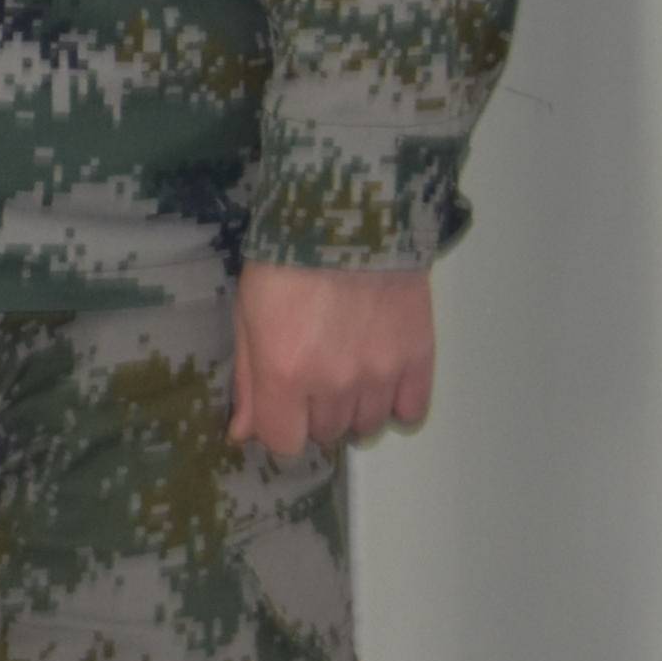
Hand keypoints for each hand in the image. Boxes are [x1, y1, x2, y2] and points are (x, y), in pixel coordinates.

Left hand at [228, 260, 436, 459]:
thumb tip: (243, 434)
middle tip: (315, 370)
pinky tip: (382, 376)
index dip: (281, 427)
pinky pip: (410, 411)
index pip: (286, 444)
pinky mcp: (418, 358)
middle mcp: (335, 385)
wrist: (348, 216)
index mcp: (285, 374)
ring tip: (349, 368)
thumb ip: (248, 380)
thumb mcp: (248, 314)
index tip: (283, 404)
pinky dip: (396, 402)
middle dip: (316, 410)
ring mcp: (380, 374)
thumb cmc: (286, 262)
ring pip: (367, 426)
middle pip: (327, 433)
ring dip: (355, 408)